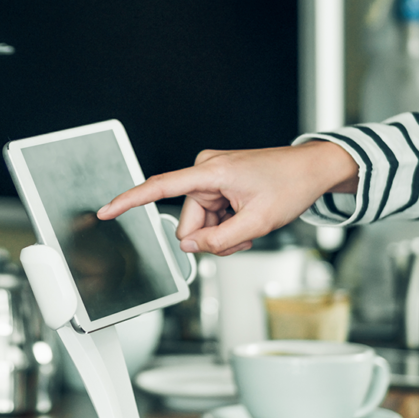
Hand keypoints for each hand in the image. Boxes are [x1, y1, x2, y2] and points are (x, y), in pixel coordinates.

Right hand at [96, 141, 358, 255]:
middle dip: (211, 237)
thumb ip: (219, 240)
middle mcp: (205, 171)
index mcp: (210, 172)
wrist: (312, 169)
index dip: (130, 201)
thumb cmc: (290, 185)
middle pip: (188, 223)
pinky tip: (246, 219)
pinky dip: (227, 226)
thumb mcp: (257, 222)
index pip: (160, 187)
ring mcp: (211, 177)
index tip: (107, 211)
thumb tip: (190, 247)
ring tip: (249, 225)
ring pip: (200, 224)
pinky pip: (210, 217)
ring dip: (222, 233)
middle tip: (242, 234)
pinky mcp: (218, 184)